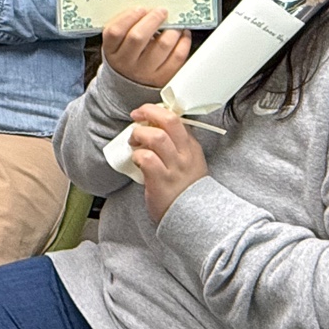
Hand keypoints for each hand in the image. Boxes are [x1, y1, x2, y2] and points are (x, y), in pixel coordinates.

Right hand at [102, 8, 191, 87]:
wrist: (129, 81)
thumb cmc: (125, 53)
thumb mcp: (117, 40)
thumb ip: (126, 24)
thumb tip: (148, 7)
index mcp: (111, 50)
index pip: (115, 32)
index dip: (128, 17)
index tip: (141, 8)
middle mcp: (126, 63)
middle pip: (138, 37)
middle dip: (153, 19)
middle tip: (162, 11)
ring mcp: (144, 72)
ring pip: (162, 45)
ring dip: (172, 29)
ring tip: (174, 23)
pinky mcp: (163, 77)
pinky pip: (177, 56)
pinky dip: (183, 42)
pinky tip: (182, 35)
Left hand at [128, 104, 207, 223]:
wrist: (194, 218)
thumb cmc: (185, 189)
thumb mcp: (187, 162)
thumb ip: (175, 145)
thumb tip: (152, 126)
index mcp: (191, 147)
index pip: (176, 118)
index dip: (157, 111)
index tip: (144, 114)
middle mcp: (185, 154)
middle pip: (170, 121)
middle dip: (149, 112)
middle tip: (136, 117)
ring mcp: (174, 167)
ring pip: (156, 137)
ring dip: (139, 135)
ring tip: (134, 142)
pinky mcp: (161, 181)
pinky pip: (147, 159)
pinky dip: (137, 156)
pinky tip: (136, 161)